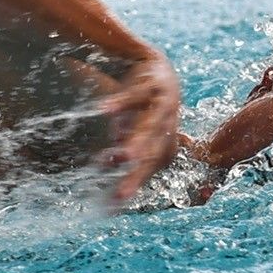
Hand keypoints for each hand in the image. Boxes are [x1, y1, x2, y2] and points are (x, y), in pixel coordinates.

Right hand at [101, 54, 183, 204]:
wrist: (156, 69)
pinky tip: (105, 111)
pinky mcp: (150, 84)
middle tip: (121, 195)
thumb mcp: (135, 135)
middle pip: (150, 155)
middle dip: (136, 175)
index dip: (131, 186)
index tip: (112, 204)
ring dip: (137, 141)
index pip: (147, 171)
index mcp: (164, 146)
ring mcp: (161, 106)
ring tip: (124, 156)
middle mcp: (167, 129)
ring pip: (148, 125)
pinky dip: (120, 102)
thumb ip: (123, 157)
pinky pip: (133, 95)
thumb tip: (106, 179)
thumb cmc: (144, 111)